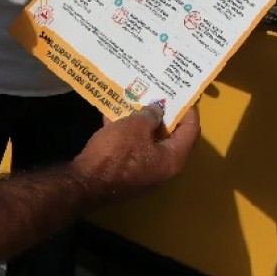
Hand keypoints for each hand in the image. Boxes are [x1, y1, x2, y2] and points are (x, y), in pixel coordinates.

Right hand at [72, 104, 199, 204]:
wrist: (85, 183)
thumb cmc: (116, 153)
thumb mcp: (135, 127)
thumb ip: (151, 115)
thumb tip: (158, 110)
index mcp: (173, 158)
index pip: (191, 131)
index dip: (189, 111)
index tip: (182, 93)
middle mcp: (163, 167)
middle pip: (171, 136)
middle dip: (164, 113)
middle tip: (159, 93)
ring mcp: (145, 170)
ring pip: (148, 140)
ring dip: (142, 120)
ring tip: (137, 98)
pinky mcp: (127, 170)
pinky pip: (132, 146)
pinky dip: (127, 131)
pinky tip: (114, 112)